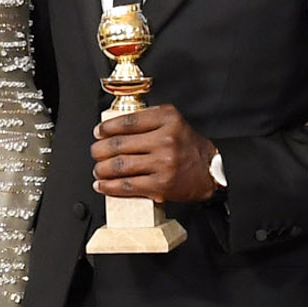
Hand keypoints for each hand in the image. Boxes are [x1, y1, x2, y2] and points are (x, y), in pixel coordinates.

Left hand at [94, 104, 219, 203]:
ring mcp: (163, 163)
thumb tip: (115, 127)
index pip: (128, 122)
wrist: (211, 171)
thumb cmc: (190, 148)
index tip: (99, 132)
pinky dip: (110, 186)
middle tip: (96, 152)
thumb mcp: (174, 123)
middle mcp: (166, 140)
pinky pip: (127, 185)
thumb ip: (149, 120)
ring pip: (120, 165)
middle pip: (119, 144)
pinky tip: (103, 185)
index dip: (107, 128)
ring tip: (98, 169)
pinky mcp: (161, 184)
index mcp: (168, 120)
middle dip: (99, 150)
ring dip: (102, 169)